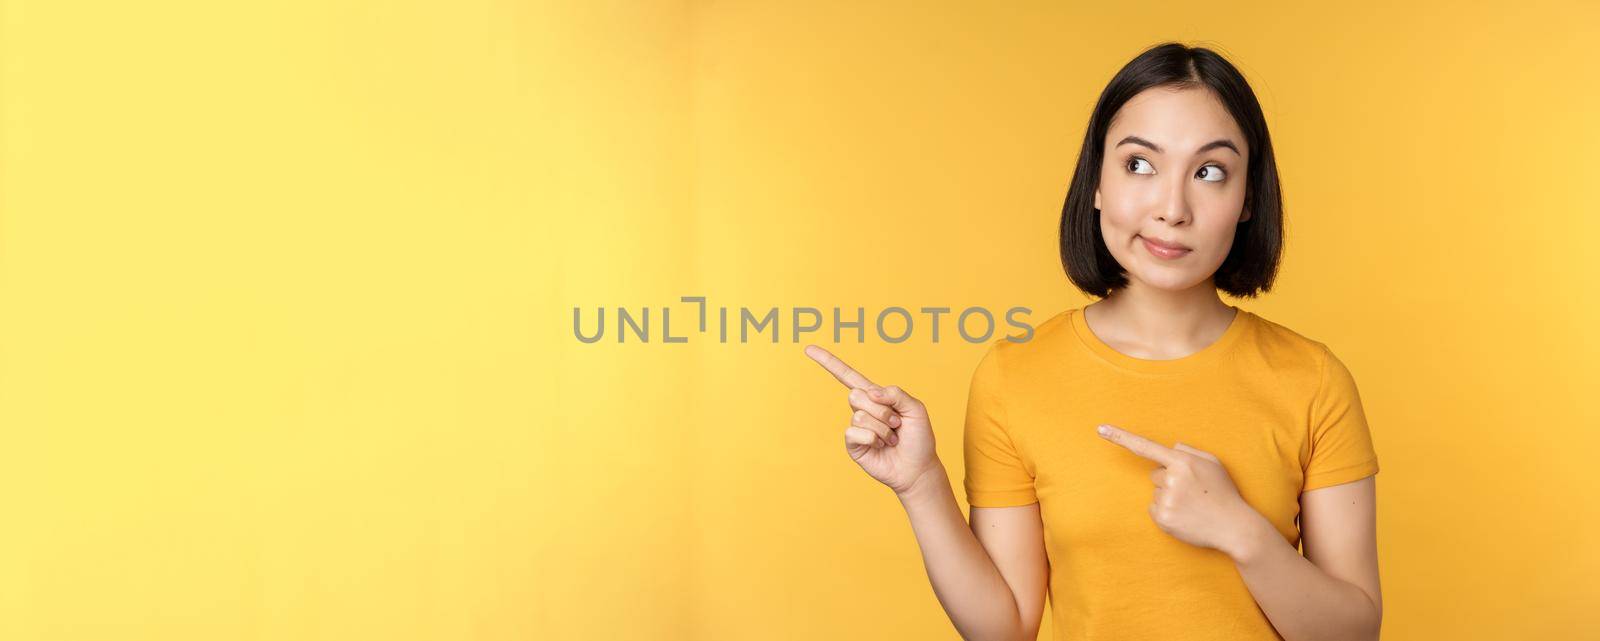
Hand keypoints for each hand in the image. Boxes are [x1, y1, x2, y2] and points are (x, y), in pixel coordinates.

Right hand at [803, 344, 940, 496]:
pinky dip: (874, 439)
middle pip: (856, 395)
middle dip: (882, 410)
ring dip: (882, 428)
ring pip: (860, 416)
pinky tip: (881, 446)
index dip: (828, 362)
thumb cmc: (918, 438)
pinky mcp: (852, 445)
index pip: (847, 375)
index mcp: (875, 395)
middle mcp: (862, 409)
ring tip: (892, 438)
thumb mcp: (915, 409)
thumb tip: (871, 392)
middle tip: (896, 423)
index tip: (808, 349)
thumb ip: (896, 394)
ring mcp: (856, 427)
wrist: (917, 468)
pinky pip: (854, 432)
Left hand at [1096, 423, 1264, 558]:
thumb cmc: (1224, 493)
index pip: (1146, 446)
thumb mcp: (1213, 463)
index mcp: (1183, 461)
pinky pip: (1154, 509)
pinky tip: (1186, 516)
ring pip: (1155, 493)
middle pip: (1155, 474)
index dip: (1121, 437)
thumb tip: (1169, 448)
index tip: (1100, 429)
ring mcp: (1165, 500)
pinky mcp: (1162, 518)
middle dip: (1169, 481)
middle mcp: (1171, 479)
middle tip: (1193, 492)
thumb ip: (1189, 451)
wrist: (1235, 527)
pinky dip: (1166, 512)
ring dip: (1169, 497)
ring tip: (1193, 506)